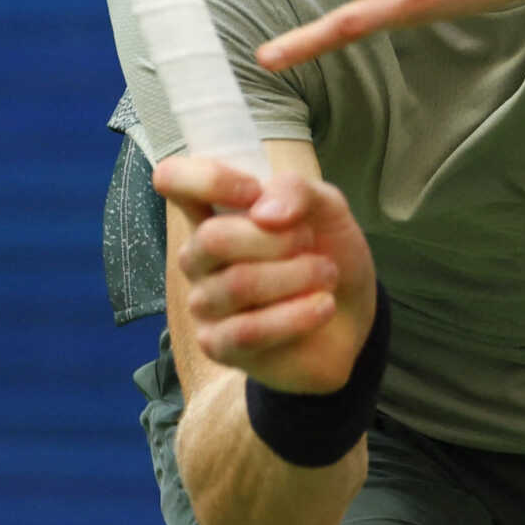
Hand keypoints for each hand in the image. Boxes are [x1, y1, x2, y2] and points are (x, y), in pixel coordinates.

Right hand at [155, 155, 376, 394]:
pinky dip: (296, 316)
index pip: (173, 179)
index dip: (208, 179)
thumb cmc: (324, 251)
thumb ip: (295, 190)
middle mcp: (198, 255)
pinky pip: (247, 330)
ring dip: (297, 276)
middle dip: (277, 239)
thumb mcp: (325, 205)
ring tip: (326, 275)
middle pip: (213, 238)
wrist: (352, 314)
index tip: (253, 191)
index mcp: (212, 210)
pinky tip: (323, 306)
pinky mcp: (218, 345)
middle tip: (310, 244)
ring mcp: (204, 302)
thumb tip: (263, 212)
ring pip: (238, 283)